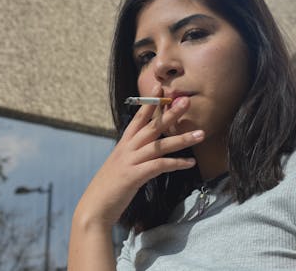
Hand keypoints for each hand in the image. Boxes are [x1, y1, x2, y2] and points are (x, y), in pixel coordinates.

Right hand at [73, 88, 204, 230]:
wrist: (94, 208)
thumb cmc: (110, 188)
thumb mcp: (121, 166)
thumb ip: (133, 155)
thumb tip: (147, 151)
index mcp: (124, 145)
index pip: (138, 118)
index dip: (150, 102)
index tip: (160, 88)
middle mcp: (127, 149)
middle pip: (152, 126)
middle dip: (170, 113)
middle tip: (186, 101)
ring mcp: (130, 161)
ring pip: (159, 145)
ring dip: (182, 139)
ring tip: (201, 134)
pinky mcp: (134, 176)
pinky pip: (159, 166)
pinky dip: (176, 163)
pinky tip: (190, 163)